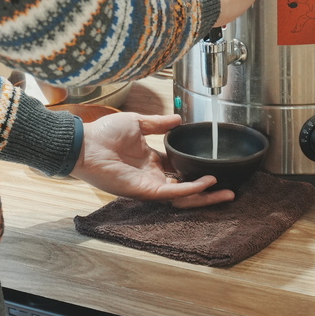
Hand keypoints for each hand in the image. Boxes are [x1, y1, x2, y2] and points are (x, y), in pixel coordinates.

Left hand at [70, 112, 234, 208]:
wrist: (85, 144)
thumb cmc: (104, 133)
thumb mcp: (137, 123)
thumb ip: (158, 124)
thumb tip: (178, 119)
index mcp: (152, 161)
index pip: (180, 169)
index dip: (198, 169)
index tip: (215, 164)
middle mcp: (153, 176)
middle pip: (186, 188)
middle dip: (208, 191)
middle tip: (230, 189)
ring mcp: (150, 185)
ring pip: (183, 196)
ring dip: (205, 196)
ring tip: (226, 192)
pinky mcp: (145, 190)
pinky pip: (172, 193)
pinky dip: (190, 189)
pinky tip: (206, 183)